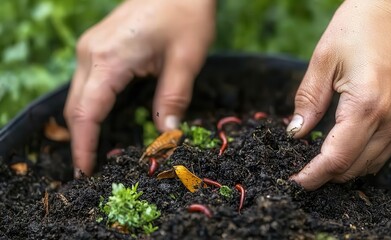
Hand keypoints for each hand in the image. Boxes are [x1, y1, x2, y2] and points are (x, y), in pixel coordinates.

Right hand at [64, 0, 214, 176]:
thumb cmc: (185, 14)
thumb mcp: (186, 60)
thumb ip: (173, 99)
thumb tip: (167, 136)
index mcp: (108, 59)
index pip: (87, 113)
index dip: (84, 147)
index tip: (86, 173)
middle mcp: (91, 53)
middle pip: (76, 107)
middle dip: (80, 141)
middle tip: (91, 171)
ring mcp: (91, 47)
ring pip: (78, 96)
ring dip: (85, 124)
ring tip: (95, 153)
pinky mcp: (99, 46)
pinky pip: (87, 83)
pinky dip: (91, 107)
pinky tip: (102, 122)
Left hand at [288, 0, 390, 189]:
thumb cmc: (360, 25)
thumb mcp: (323, 61)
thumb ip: (308, 101)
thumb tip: (295, 133)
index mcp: (368, 105)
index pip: (337, 158)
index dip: (313, 176)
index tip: (295, 183)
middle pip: (354, 167)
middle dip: (325, 175)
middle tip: (301, 172)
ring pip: (371, 164)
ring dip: (343, 169)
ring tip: (317, 163)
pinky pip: (384, 150)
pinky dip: (361, 157)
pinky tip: (343, 148)